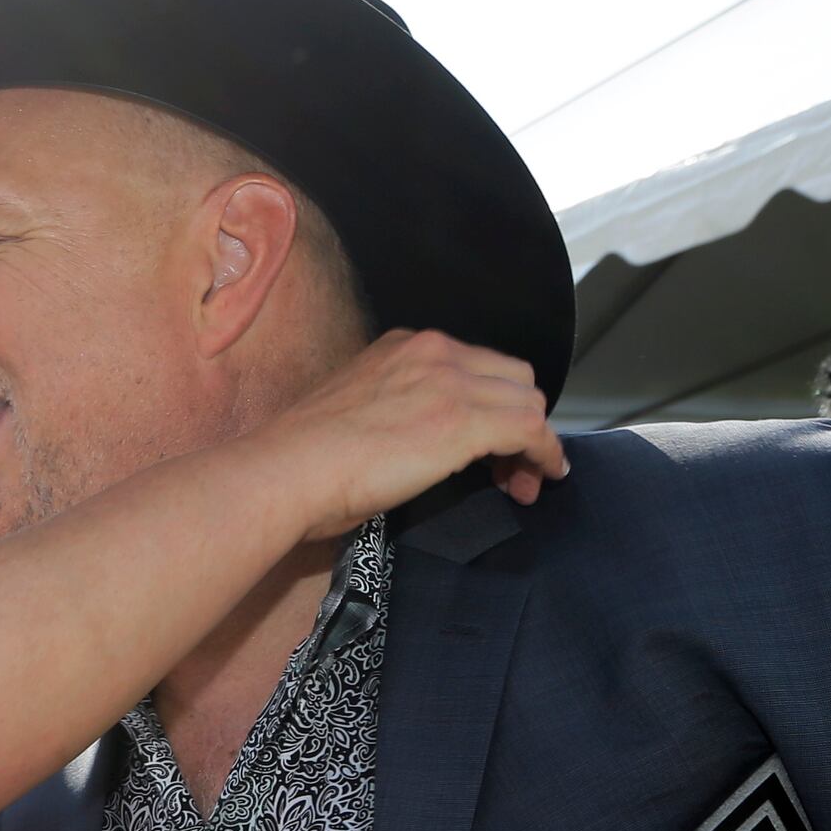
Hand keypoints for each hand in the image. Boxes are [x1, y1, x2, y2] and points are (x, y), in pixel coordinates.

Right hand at [270, 330, 567, 534]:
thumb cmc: (301, 460)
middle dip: (520, 421)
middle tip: (508, 468)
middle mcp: (433, 351)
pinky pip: (531, 430)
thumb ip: (395, 408)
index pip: (475, 366)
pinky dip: (545, 454)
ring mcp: (450, 382)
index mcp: (403, 347)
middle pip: (512, 377)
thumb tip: (416, 443)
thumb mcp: (355, 410)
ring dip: (533, 443)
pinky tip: (542, 477)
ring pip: (527, 401)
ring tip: (521, 483)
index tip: (488, 445)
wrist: (286, 472)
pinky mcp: (464, 420)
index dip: (493, 406)